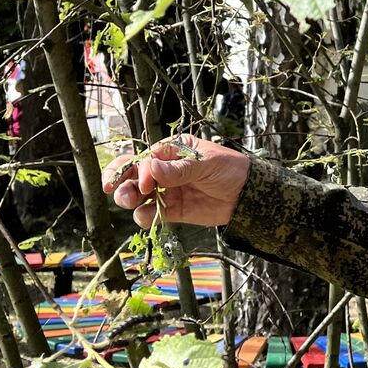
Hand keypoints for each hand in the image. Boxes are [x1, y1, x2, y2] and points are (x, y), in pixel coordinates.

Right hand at [103, 136, 250, 228]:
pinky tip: (148, 217)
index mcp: (172, 151)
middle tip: (120, 193)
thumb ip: (180, 168)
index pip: (144, 158)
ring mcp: (166, 190)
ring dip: (128, 199)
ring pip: (136, 195)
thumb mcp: (207, 164)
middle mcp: (164, 170)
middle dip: (121, 182)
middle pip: (131, 175)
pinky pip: (150, 213)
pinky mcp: (171, 210)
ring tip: (132, 203)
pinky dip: (144, 216)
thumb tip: (150, 167)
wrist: (248, 196)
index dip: (137, 170)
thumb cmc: (231, 170)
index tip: (146, 183)